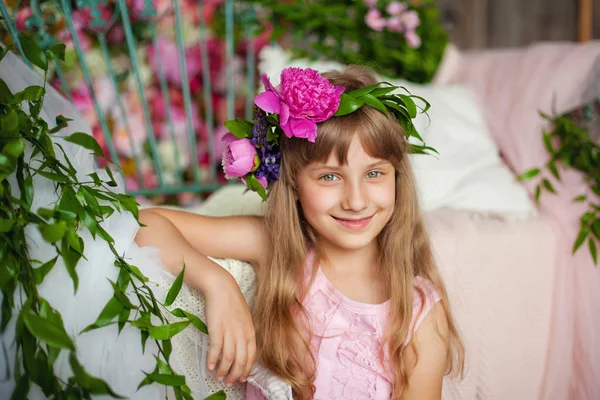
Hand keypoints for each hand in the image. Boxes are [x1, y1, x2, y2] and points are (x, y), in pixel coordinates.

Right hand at [202, 267, 255, 385]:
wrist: (221, 286)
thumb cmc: (232, 301)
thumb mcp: (244, 317)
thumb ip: (245, 332)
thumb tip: (242, 347)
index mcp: (250, 331)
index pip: (251, 356)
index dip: (246, 369)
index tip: (242, 378)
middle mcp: (242, 333)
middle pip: (241, 360)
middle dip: (235, 375)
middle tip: (229, 382)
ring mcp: (229, 332)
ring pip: (229, 358)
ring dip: (224, 371)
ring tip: (219, 377)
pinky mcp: (216, 329)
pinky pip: (216, 350)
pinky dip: (213, 360)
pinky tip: (209, 366)